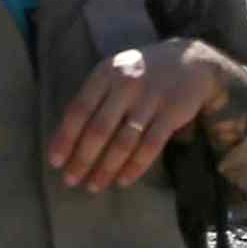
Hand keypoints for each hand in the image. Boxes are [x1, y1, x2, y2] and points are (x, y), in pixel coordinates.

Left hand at [48, 36, 242, 192]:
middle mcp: (125, 85)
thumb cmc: (142, 74)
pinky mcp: (171, 113)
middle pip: (99, 129)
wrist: (191, 61)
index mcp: (105, 74)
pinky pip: (150, 146)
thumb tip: (66, 138)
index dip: (65, 138)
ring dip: (106, 168)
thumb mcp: (115, 75)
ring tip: (94, 186)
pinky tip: (123, 181)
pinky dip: (135, 167)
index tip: (55, 162)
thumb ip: (94, 99)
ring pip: (123, 142)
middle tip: (71, 180)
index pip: (79, 110)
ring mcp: (150, 99)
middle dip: (82, 159)